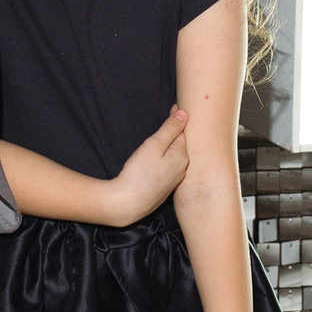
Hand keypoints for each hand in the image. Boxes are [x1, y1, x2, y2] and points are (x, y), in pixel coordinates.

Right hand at [102, 108, 188, 223]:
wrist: (127, 204)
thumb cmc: (139, 173)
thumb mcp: (154, 145)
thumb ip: (170, 129)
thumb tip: (185, 114)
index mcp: (182, 156)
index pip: (182, 132)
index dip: (177, 119)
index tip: (174, 106)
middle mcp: (182, 169)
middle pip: (180, 146)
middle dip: (176, 133)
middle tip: (172, 117)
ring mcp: (173, 181)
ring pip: (173, 158)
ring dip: (169, 147)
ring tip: (164, 137)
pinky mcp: (163, 190)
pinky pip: (167, 169)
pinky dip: (164, 160)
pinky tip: (156, 160)